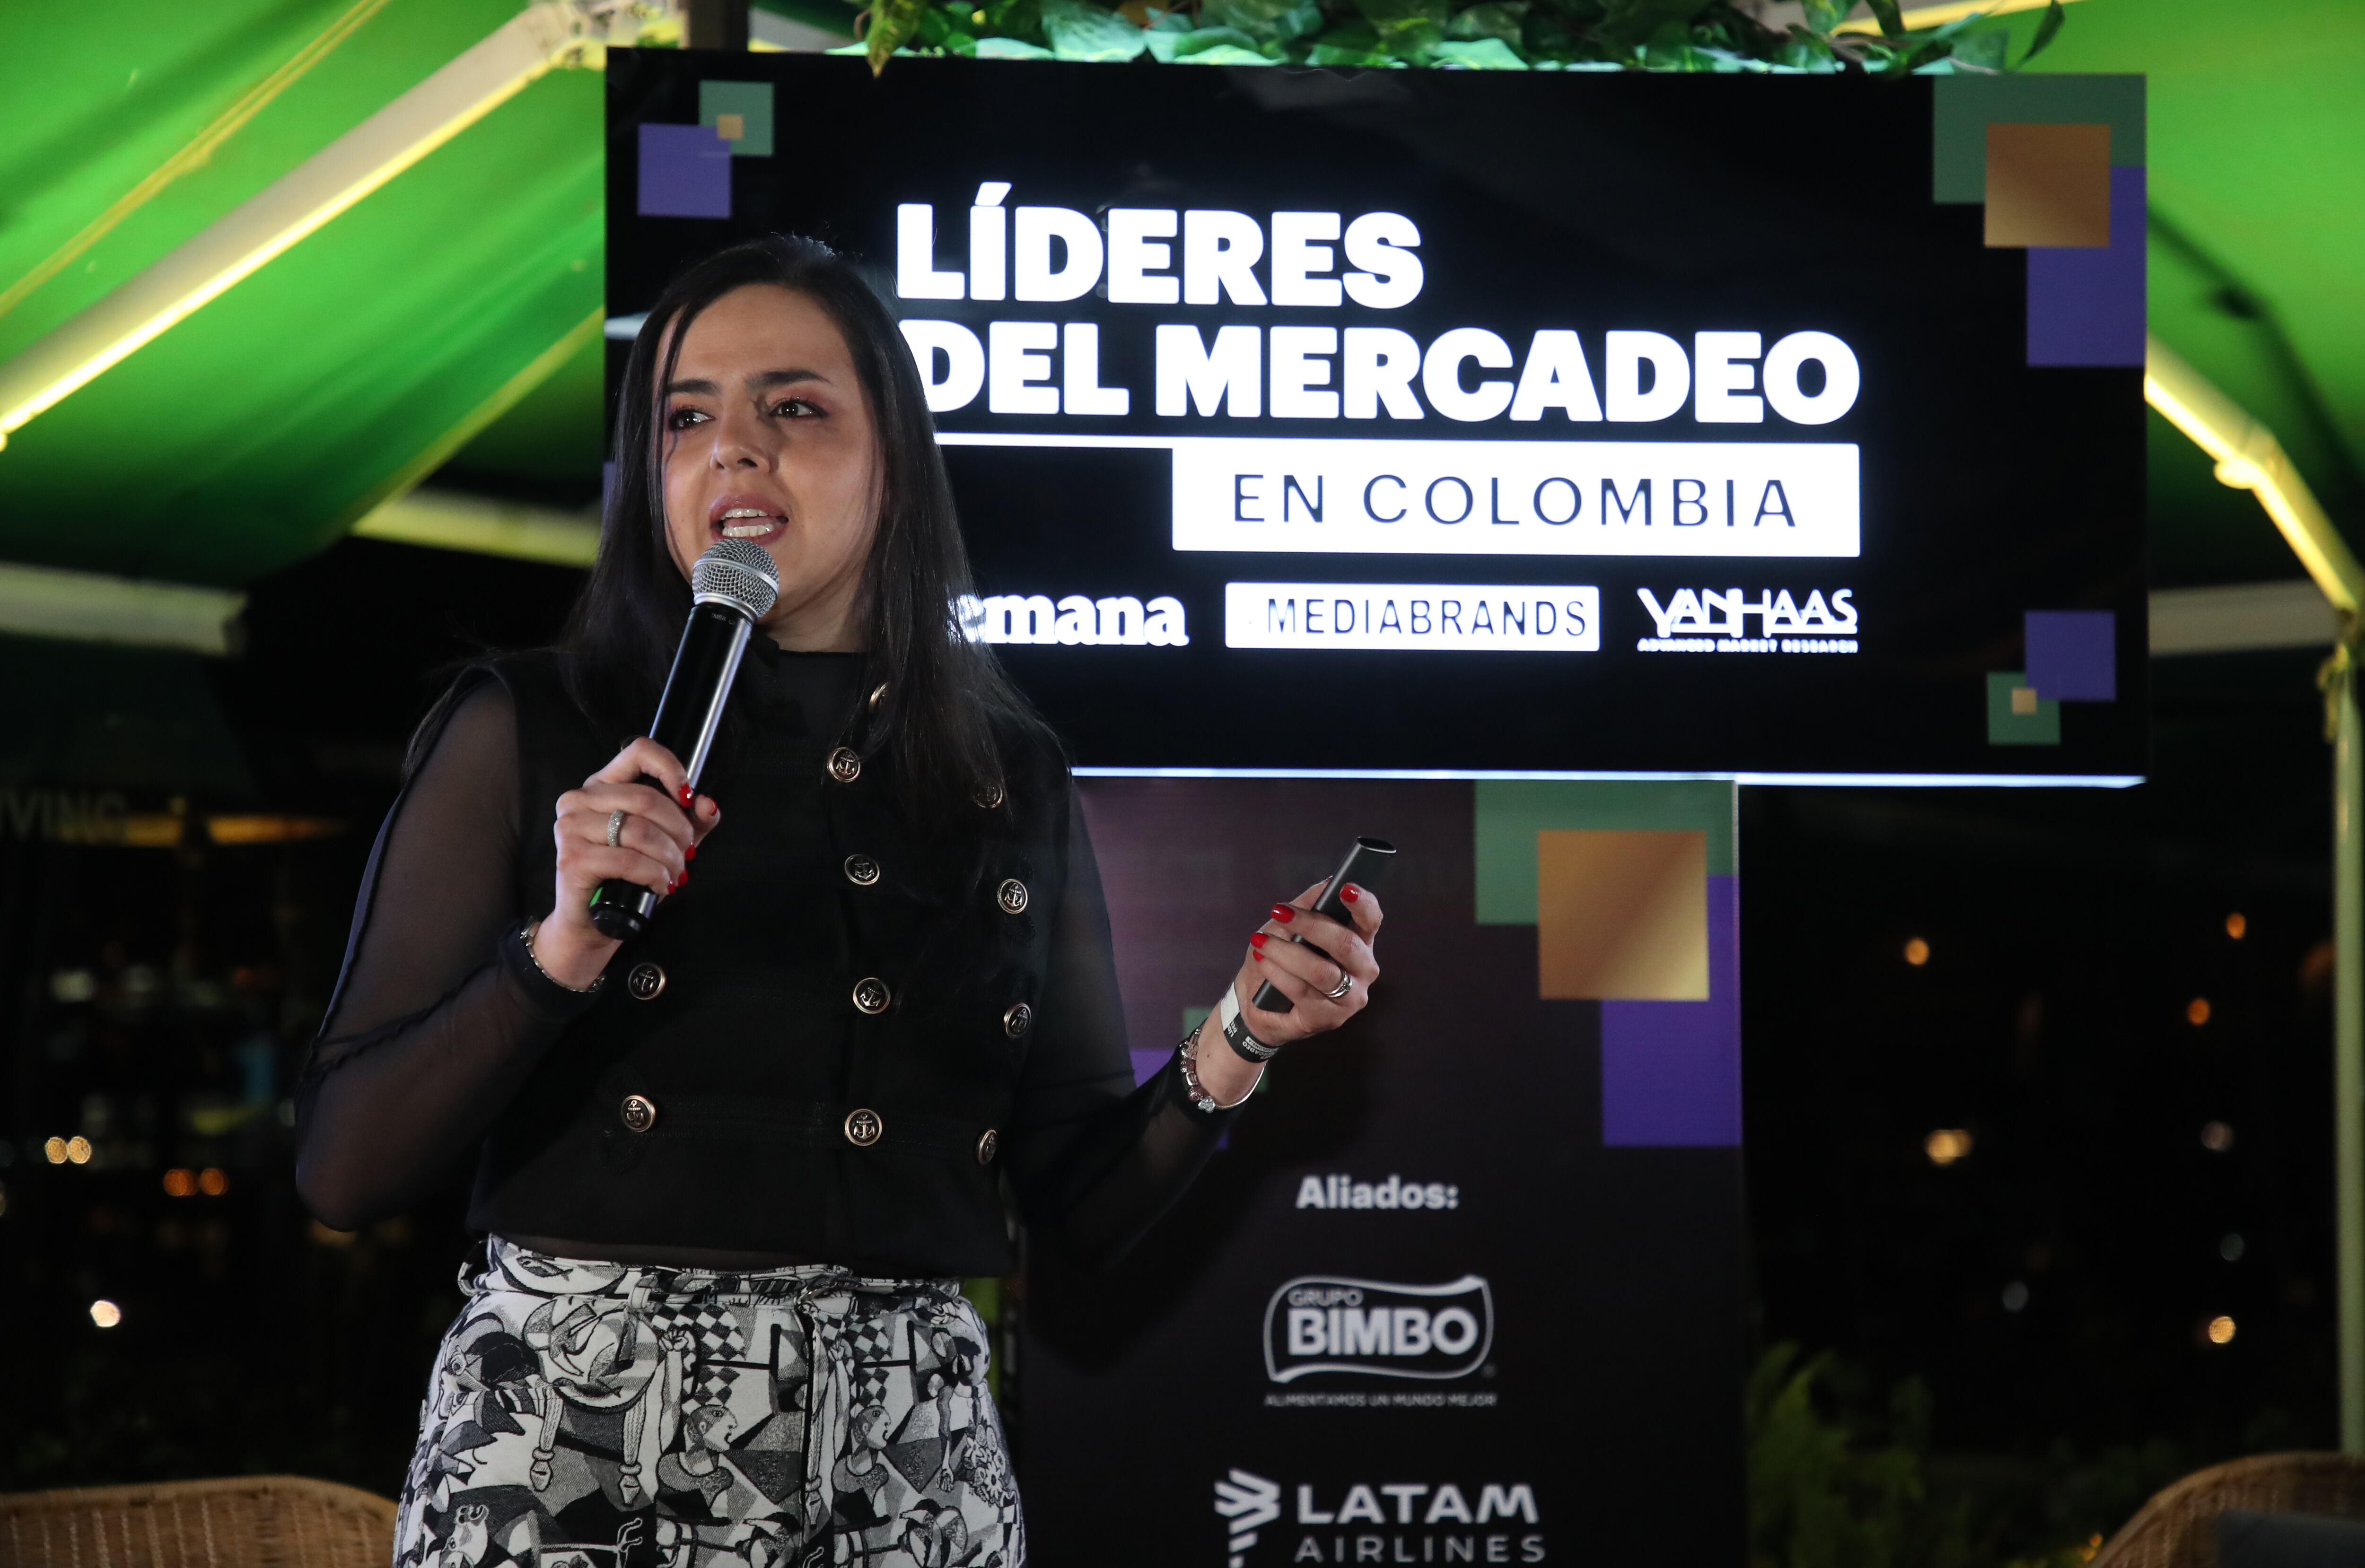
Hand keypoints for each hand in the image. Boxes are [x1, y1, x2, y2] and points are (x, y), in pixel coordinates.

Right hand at [533, 736, 720, 987]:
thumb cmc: (627, 877)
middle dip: (678, 830)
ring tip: (676, 873)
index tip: (689, 798)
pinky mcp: (573, 858)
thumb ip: (690, 821)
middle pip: (646, 798)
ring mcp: (571, 827)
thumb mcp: (666, 842)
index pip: (638, 751)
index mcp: (601, 785)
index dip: (671, 769)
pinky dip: (654, 874)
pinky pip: (628, 860)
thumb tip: (708, 805)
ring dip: (670, 856)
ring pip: (640, 830)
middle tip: (688, 854)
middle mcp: (580, 799)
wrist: (594, 921)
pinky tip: (660, 885)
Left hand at [1193, 878, 1384, 1104]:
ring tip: (1261, 941)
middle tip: (1279, 913)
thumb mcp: (1289, 926)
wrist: (1255, 1001)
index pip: (1371, 920)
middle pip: (1346, 944)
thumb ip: (1309, 905)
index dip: (1362, 903)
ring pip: (1322, 971)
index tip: (1345, 888)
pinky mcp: (1329, 1018)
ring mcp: (1350, 997)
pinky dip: (1278, 973)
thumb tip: (1327, 883)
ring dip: (1285, 952)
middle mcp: (1363, 970)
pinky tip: (1263, 962)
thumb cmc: (1280, 958)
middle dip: (1310, 925)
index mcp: (1360, 942)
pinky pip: (1302, 991)